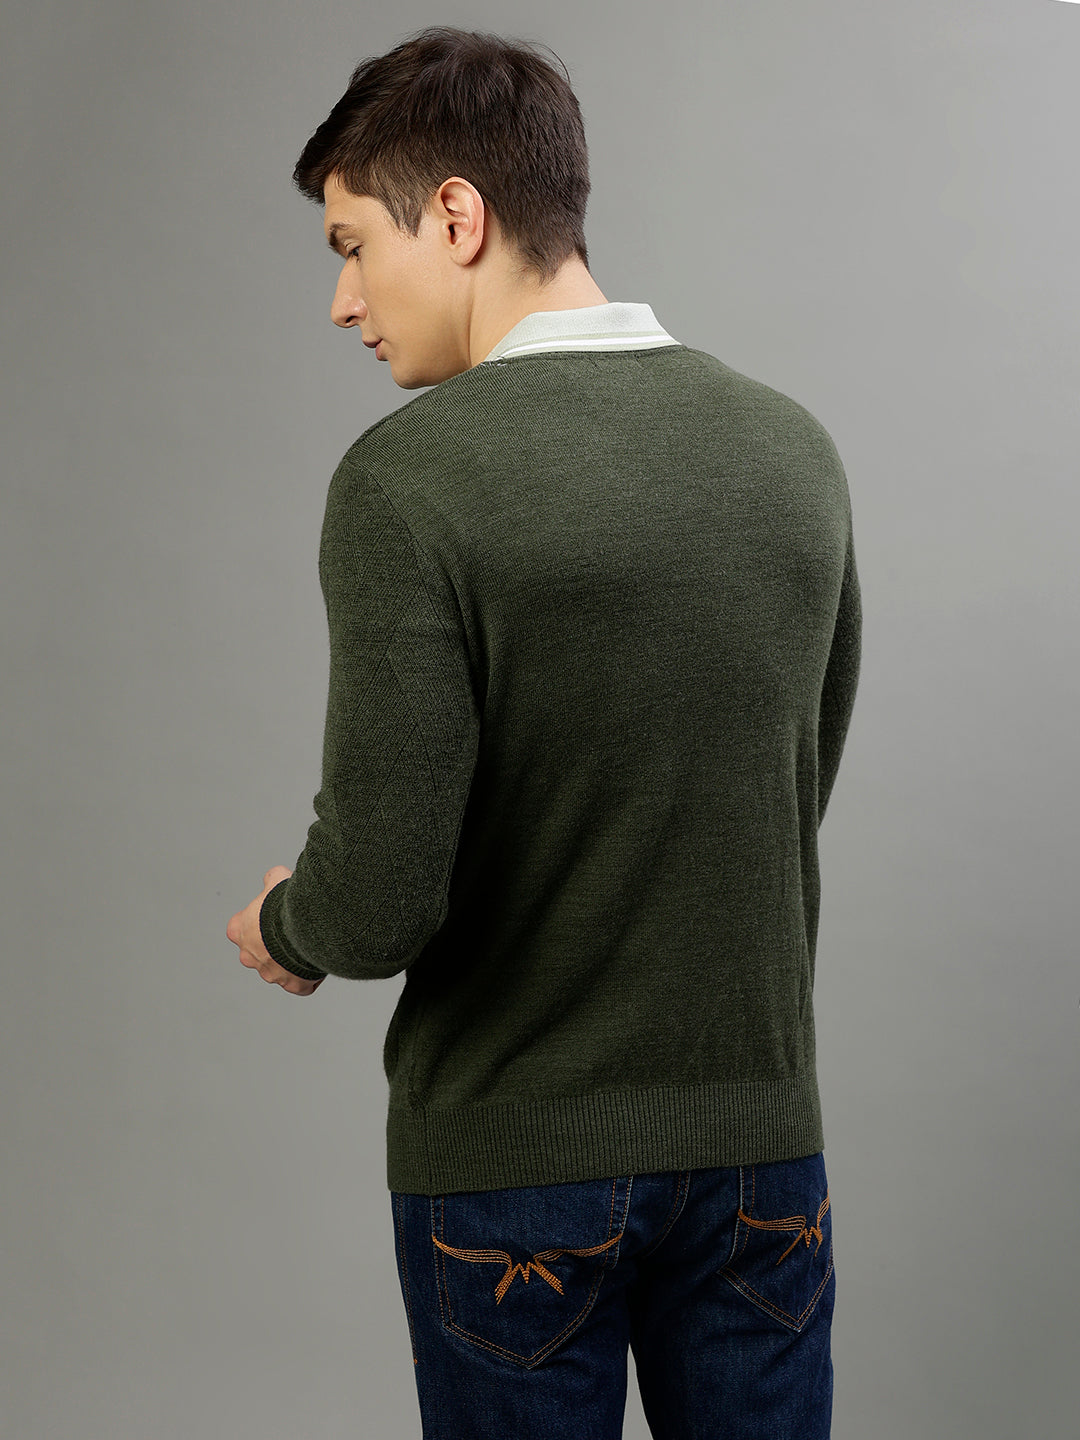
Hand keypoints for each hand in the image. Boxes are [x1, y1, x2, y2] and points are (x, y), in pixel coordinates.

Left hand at [226, 867, 324, 995]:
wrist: (306, 928)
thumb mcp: (277, 880)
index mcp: (239, 931)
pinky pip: (301, 984)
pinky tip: (317, 961)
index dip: (256, 921)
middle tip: (291, 930)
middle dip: (272, 945)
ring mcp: (270, 974)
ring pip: (280, 969)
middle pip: (258, 952)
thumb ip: (272, 879)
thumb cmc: (286, 905)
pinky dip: (309, 977)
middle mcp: (249, 956)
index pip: (239, 928)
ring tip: (309, 943)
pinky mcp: (293, 985)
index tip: (271, 914)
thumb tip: (274, 876)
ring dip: (291, 960)